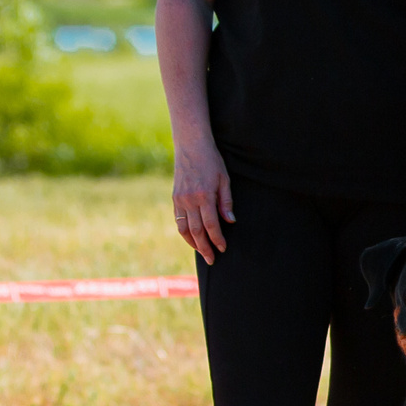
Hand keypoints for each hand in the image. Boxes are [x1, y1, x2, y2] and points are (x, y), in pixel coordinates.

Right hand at [172, 138, 233, 262]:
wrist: (190, 146)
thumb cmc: (211, 161)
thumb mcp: (224, 179)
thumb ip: (226, 201)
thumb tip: (230, 221)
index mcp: (203, 196)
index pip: (211, 225)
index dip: (217, 239)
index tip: (223, 248)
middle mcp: (189, 200)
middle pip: (196, 231)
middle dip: (204, 248)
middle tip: (212, 260)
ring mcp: (179, 200)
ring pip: (184, 229)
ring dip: (193, 243)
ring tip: (202, 252)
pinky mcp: (174, 198)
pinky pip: (178, 221)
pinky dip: (185, 232)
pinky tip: (192, 238)